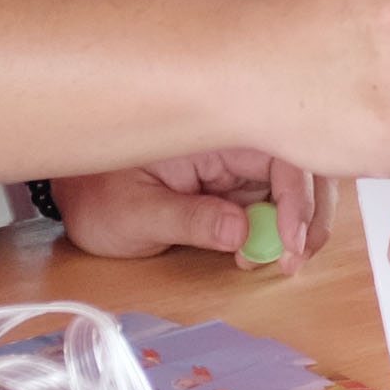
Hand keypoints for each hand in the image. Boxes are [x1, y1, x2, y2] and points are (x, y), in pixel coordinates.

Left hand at [52, 157, 322, 266]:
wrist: (78, 194)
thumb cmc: (98, 194)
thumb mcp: (134, 212)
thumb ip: (188, 220)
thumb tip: (241, 231)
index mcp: (208, 129)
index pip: (277, 148)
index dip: (297, 195)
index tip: (289, 241)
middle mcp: (233, 138)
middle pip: (302, 162)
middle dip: (310, 213)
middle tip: (292, 259)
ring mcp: (239, 160)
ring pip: (298, 182)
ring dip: (302, 223)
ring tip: (279, 260)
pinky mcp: (240, 182)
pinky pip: (279, 199)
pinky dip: (285, 227)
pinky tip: (270, 252)